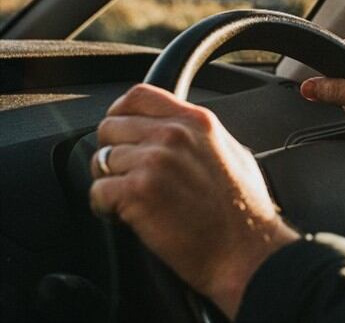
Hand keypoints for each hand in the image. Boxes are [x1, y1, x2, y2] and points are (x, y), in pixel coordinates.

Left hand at [89, 84, 298, 318]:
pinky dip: (105, 207)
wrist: (246, 250)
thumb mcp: (234, 153)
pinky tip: (126, 216)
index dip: (121, 113)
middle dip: (114, 152)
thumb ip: (200, 136)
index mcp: (197, 121)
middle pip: (111, 127)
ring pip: (101, 160)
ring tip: (132, 200)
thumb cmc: (245, 212)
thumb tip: (177, 132)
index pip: (139, 95)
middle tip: (128, 176)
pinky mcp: (138, 191)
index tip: (122, 132)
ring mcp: (154, 161)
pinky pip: (97, 191)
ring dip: (110, 182)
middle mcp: (174, 135)